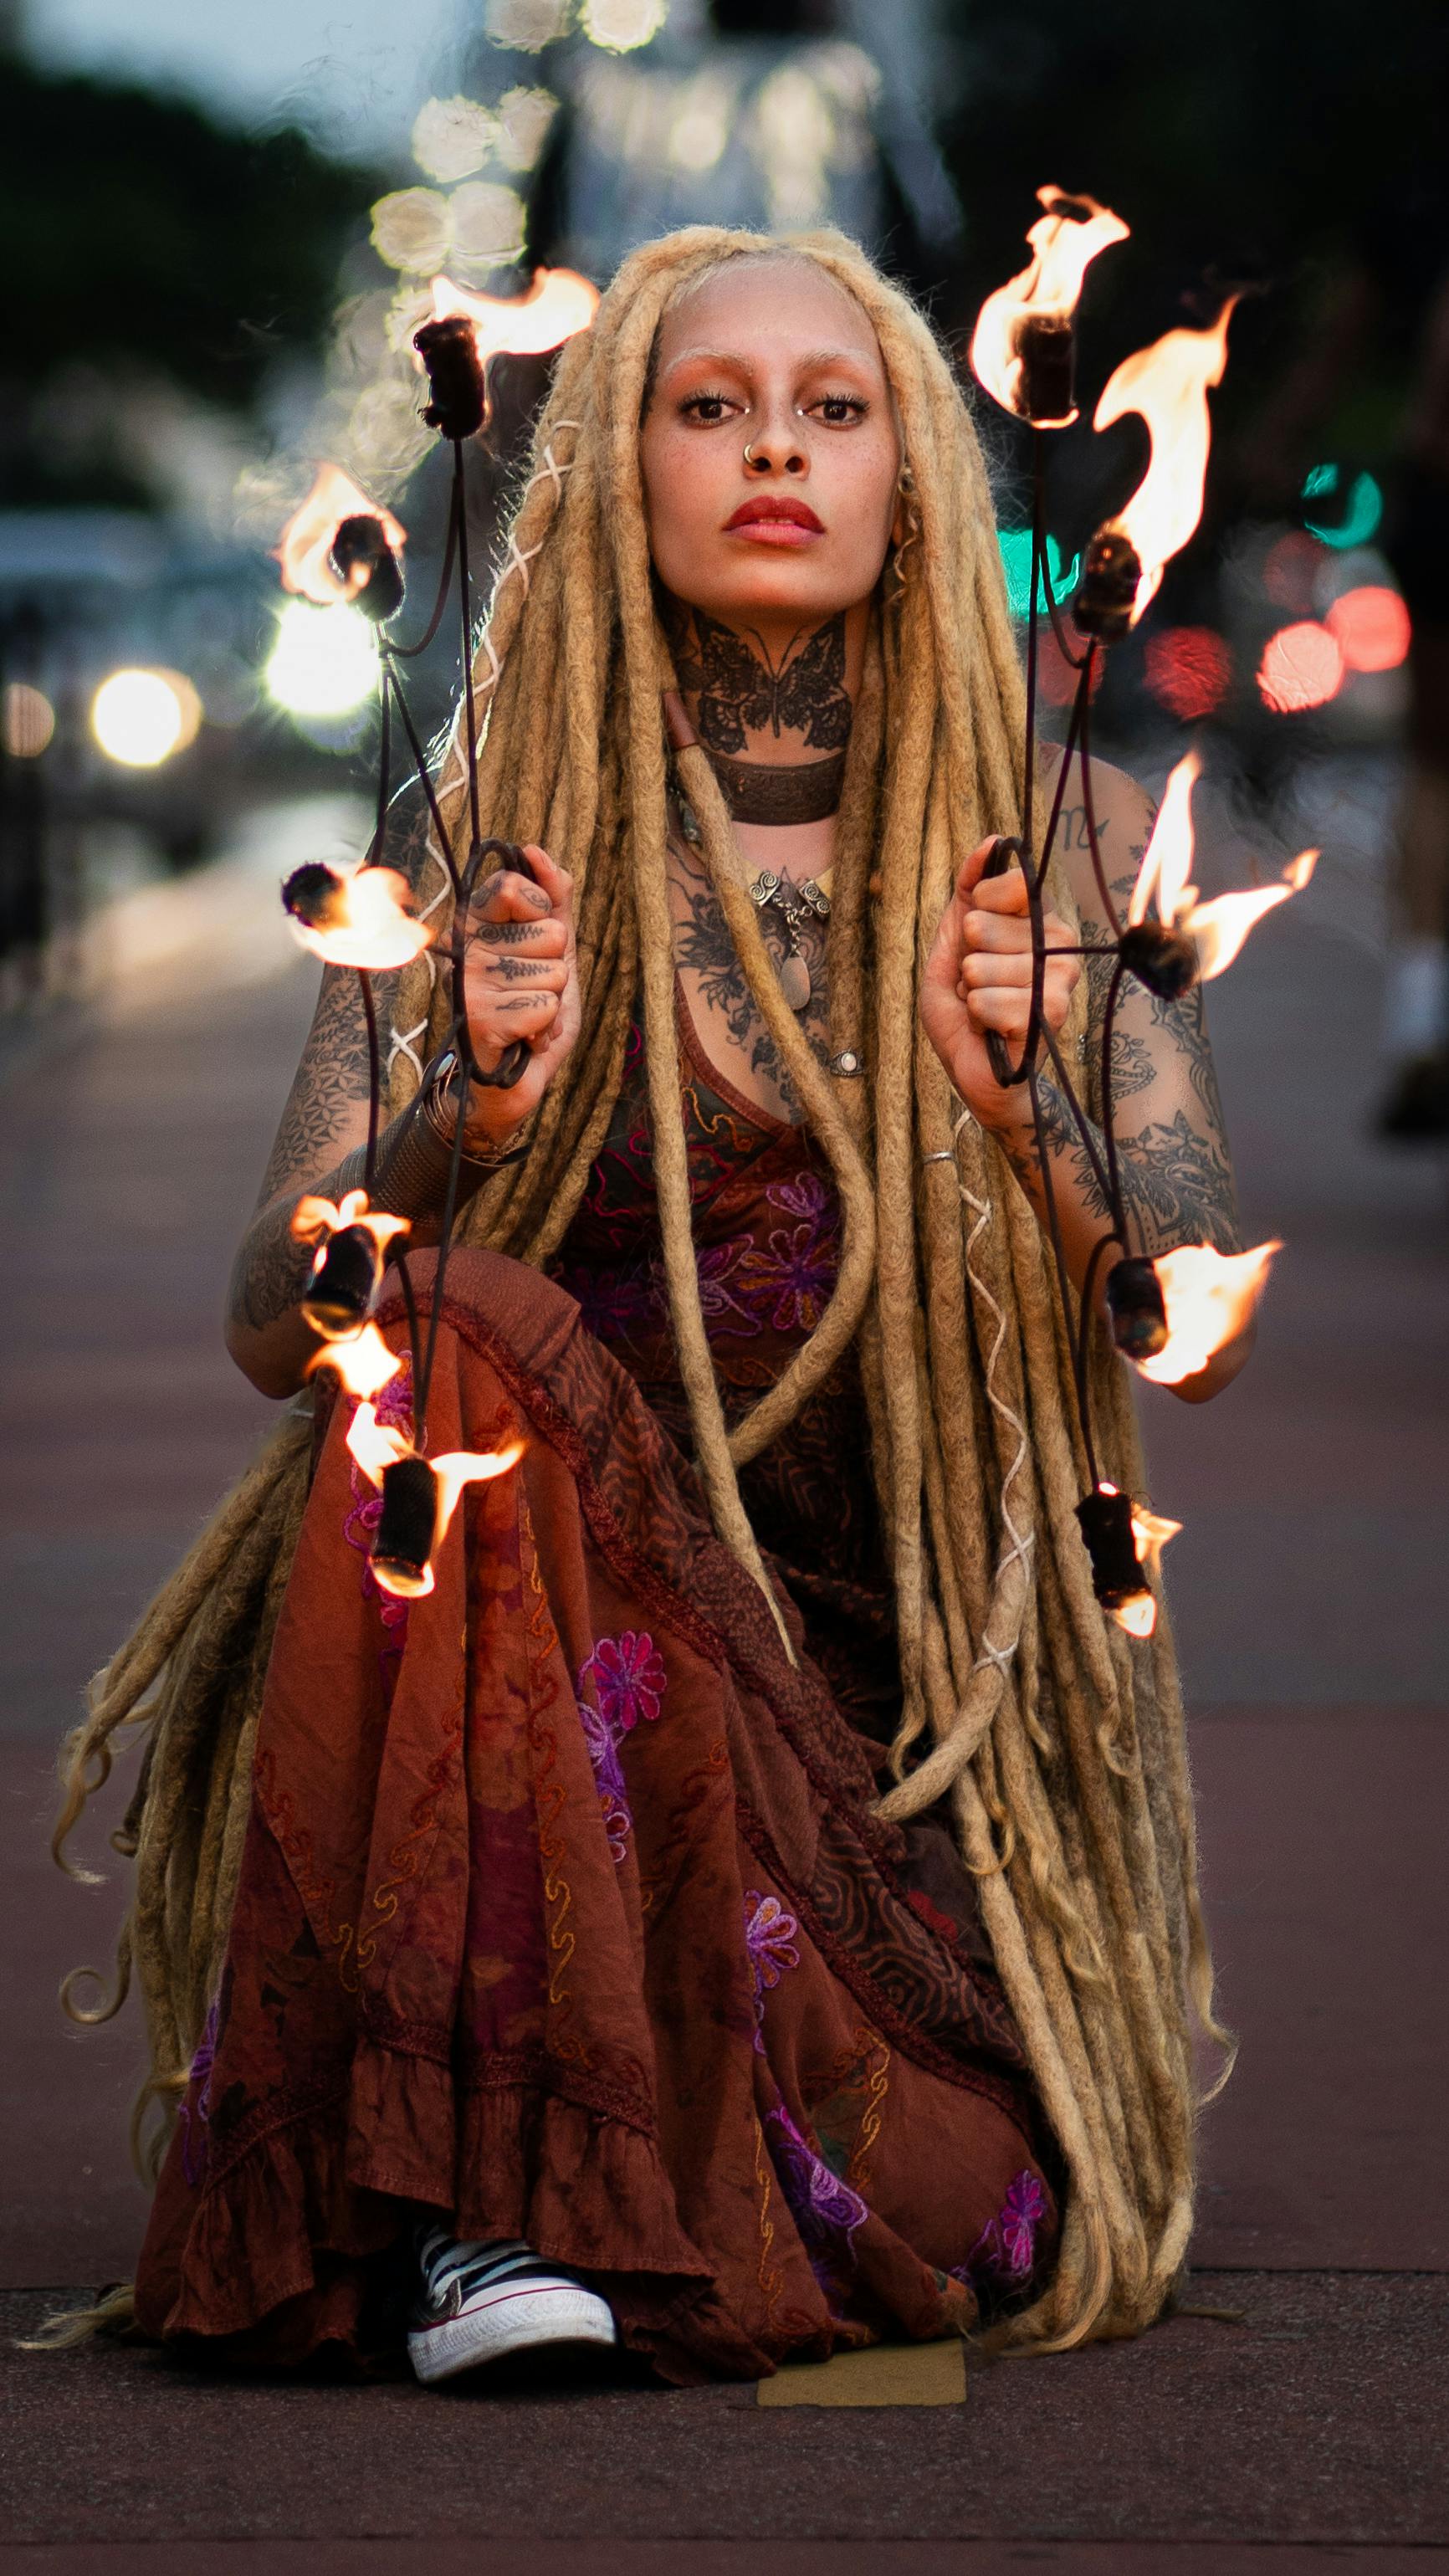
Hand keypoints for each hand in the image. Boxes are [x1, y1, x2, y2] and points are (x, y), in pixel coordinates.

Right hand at [456, 844, 580, 1141]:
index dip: (540, 913)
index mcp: (474, 924)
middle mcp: (464, 948)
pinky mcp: (478, 1018)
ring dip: (552, 1004)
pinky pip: (546, 1008)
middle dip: (554, 969)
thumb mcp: (549, 950)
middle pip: (550, 934)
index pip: (513, 885)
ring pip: (553, 975)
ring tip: (525, 1018)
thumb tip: (538, 853)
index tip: (530, 942)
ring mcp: (468, 982)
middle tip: (527, 991)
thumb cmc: (528, 1009)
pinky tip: (522, 1039)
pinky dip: (545, 1029)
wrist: (506, 1080)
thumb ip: (552, 900)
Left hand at [920, 838, 1080, 1130]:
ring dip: (970, 993)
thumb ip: (970, 893)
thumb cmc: (967, 1008)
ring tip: (985, 1007)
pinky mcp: (1052, 1014)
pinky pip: (987, 1001)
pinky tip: (992, 1027)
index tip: (977, 936)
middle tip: (980, 982)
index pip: (1012, 883)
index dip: (980, 906)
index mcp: (1040, 918)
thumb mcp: (954, 942)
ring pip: (981, 967)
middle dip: (965, 959)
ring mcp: (1060, 978)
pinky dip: (977, 1017)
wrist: (978, 1070)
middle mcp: (1059, 942)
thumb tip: (992, 841)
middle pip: (985, 925)